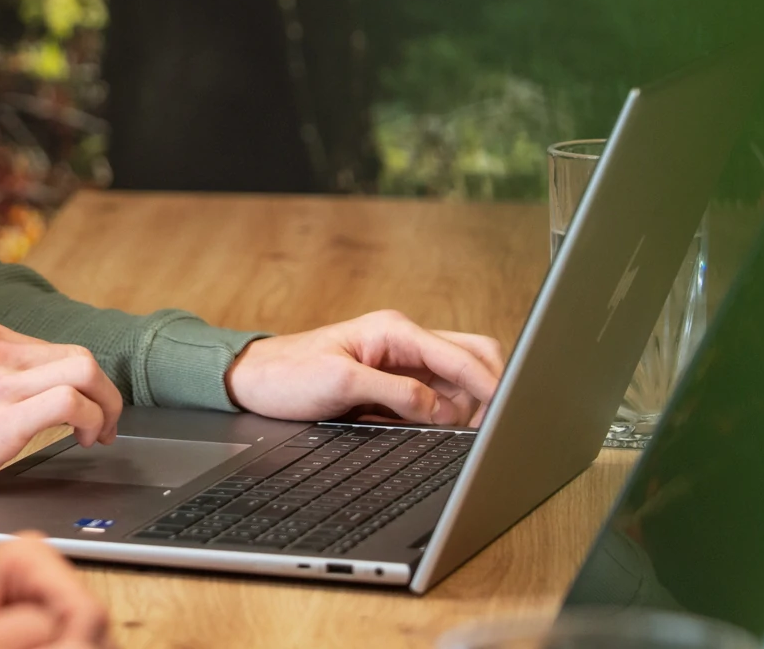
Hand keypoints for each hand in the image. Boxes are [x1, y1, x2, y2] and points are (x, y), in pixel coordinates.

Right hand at [0, 319, 122, 508]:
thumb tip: (41, 384)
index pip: (54, 347)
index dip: (83, 380)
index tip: (86, 407)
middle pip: (77, 355)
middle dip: (104, 392)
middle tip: (104, 423)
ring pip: (84, 370)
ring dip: (106, 405)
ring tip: (99, 433)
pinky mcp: (4, 417)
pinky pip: (73, 402)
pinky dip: (93, 419)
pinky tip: (84, 440)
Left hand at [0, 535, 107, 648]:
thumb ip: (21, 634)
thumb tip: (77, 637)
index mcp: (30, 558)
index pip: (89, 613)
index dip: (73, 647)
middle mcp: (40, 574)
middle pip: (88, 632)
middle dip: (59, 648)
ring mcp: (34, 599)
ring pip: (73, 641)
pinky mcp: (22, 624)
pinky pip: (48, 644)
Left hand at [224, 310, 505, 426]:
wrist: (254, 381)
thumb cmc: (288, 375)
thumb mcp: (340, 382)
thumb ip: (397, 394)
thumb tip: (442, 411)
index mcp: (394, 331)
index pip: (460, 356)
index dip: (489, 386)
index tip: (509, 412)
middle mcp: (404, 342)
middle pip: (471, 358)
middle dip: (487, 390)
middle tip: (484, 426)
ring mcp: (401, 362)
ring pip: (459, 380)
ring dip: (465, 405)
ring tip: (451, 431)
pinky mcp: (394, 384)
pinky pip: (436, 396)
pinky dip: (446, 413)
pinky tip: (435, 429)